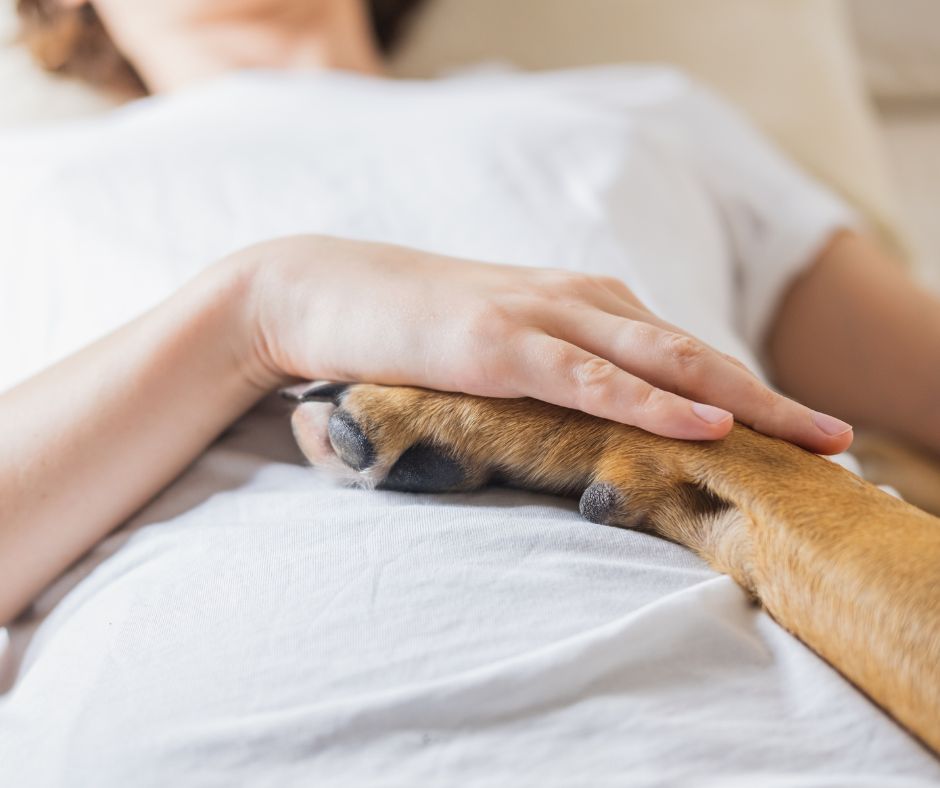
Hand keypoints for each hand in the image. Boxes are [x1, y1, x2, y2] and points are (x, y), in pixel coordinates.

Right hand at [232, 235, 852, 453]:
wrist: (319, 289)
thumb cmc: (411, 328)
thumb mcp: (496, 352)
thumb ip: (547, 379)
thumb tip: (588, 433)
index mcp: (580, 305)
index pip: (679, 353)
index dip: (745, 393)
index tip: (796, 434)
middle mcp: (575, 301)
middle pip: (693, 355)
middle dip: (770, 400)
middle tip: (837, 442)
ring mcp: (537, 318)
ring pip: (660, 361)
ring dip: (740, 401)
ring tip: (808, 439)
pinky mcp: (497, 343)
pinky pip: (589, 377)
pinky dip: (650, 401)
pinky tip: (704, 425)